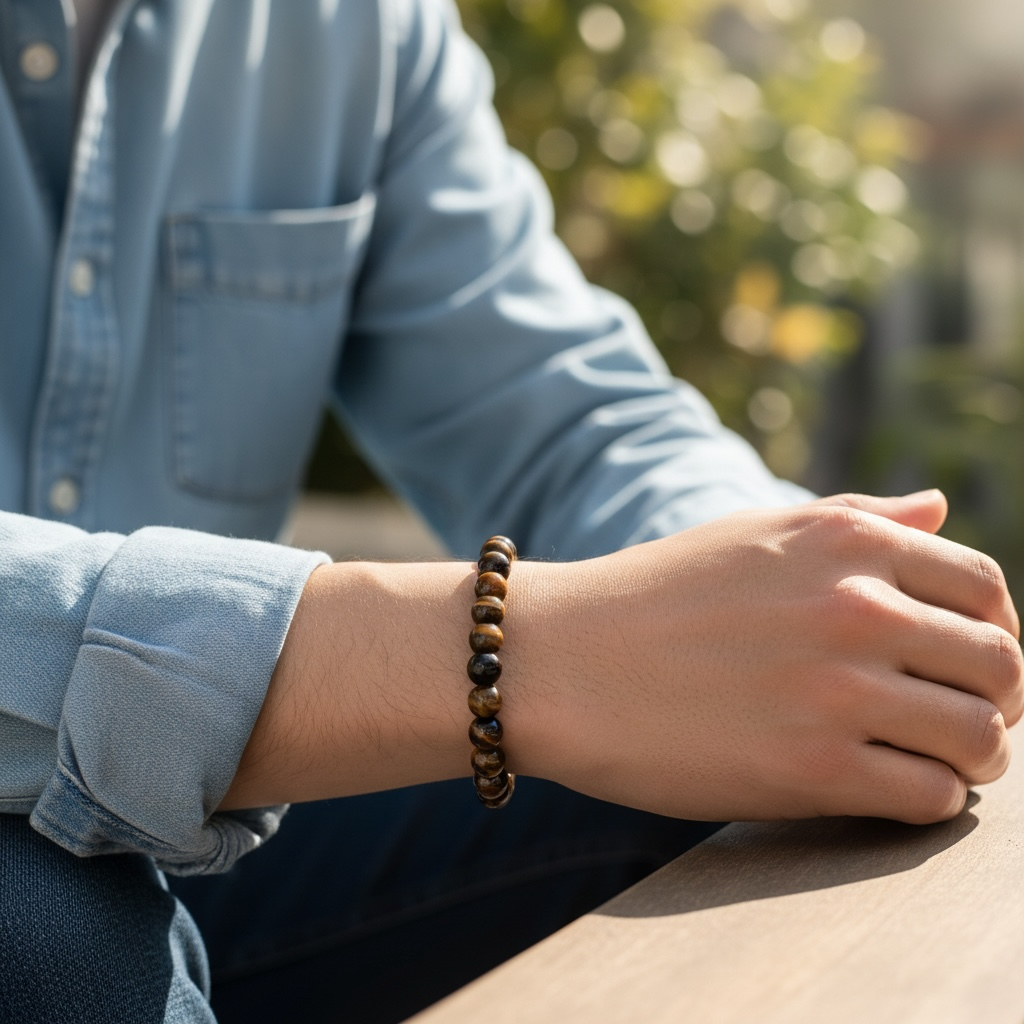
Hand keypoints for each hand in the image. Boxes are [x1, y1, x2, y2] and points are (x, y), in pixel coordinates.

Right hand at [507, 490, 1022, 823]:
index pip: (984, 587)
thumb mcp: (755, 530)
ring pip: (981, 737)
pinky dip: (928, 798)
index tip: (965, 662)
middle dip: (994, 699)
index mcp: (845, 542)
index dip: (993, 630)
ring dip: (973, 756)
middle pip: (999, 665)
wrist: (561, 661)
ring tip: (934, 760)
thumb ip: (857, 518)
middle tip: (956, 719)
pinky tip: (888, 786)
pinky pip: (931, 796)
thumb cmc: (654, 596)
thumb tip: (940, 506)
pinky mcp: (812, 768)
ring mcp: (836, 688)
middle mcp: (855, 606)